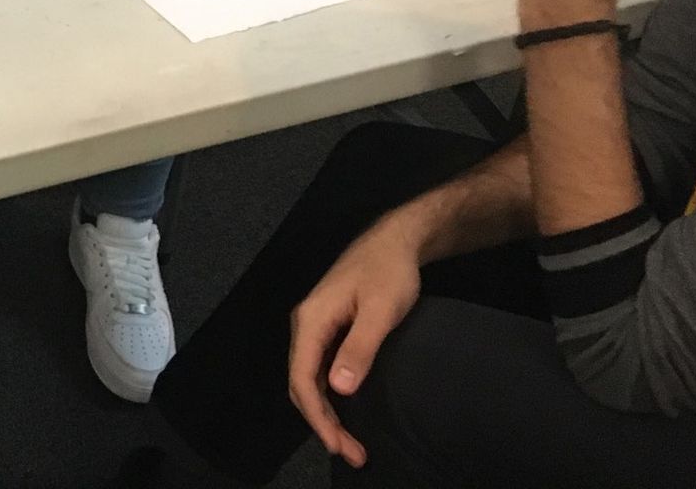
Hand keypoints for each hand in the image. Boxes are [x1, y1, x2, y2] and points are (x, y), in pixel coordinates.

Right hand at [287, 218, 423, 469]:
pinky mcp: (328, 328)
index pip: (302, 378)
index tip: (339, 446)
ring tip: (350, 443)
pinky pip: (318, 369)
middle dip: (322, 422)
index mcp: (311, 320)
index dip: (318, 416)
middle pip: (301, 383)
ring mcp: (315, 326)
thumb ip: (359, 348)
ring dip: (325, 413)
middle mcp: (305, 325)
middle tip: (351, 454)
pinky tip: (345, 412)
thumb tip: (338, 389)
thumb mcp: (381, 311)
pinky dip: (329, 397)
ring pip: (308, 378)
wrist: (394, 242)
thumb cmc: (389, 274)